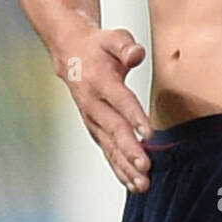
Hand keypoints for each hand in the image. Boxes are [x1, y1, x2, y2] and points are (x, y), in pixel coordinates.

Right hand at [56, 26, 152, 192]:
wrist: (72, 55)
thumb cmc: (99, 46)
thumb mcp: (113, 37)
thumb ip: (126, 46)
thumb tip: (136, 54)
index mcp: (100, 81)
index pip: (120, 101)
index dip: (134, 117)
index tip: (149, 134)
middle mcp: (93, 104)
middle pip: (114, 130)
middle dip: (130, 150)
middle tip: (145, 167)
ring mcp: (92, 120)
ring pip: (110, 147)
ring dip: (126, 167)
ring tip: (142, 184)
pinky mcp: (95, 129)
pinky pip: (108, 152)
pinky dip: (120, 169)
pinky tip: (134, 184)